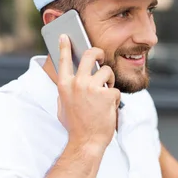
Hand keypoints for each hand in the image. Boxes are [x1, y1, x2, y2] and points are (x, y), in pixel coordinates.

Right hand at [56, 34, 120, 151]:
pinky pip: (114, 89)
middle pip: (89, 55)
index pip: (63, 60)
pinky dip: (114, 98)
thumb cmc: (75, 126)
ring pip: (106, 71)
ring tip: (106, 93)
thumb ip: (68, 90)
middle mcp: (77, 83)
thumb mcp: (64, 106)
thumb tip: (72, 79)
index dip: (64, 46)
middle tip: (101, 57)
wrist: (86, 141)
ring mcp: (92, 87)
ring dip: (110, 81)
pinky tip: (108, 108)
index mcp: (64, 85)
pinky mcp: (106, 94)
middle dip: (98, 53)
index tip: (65, 36)